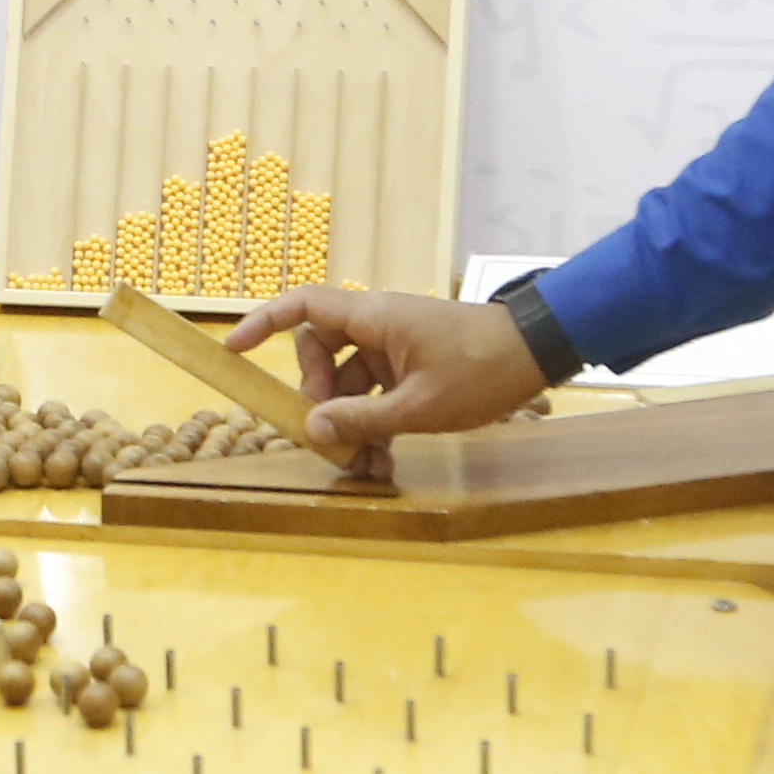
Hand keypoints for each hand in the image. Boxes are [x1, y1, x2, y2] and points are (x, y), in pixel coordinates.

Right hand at [218, 283, 551, 467]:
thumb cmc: (481, 369)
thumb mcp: (418, 405)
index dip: (263, 323)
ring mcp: (395, 346)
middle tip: (330, 436)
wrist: (538, 354)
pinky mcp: (413, 365)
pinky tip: (382, 460)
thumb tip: (312, 429)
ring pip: (350, 381)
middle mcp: (377, 325)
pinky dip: (375, 422)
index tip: (234, 349)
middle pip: (321, 355)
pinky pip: (378, 391)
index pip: (302, 307)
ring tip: (362, 466)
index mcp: (372, 318)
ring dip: (350, 421)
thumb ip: (362, 418)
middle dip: (319, 398)